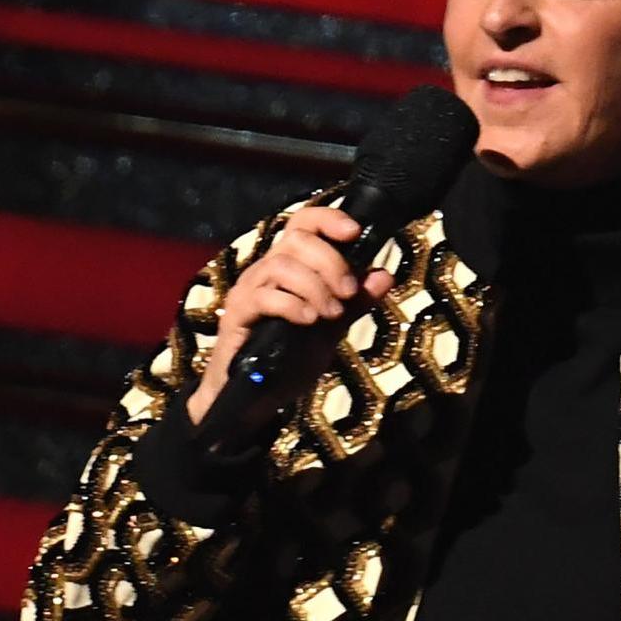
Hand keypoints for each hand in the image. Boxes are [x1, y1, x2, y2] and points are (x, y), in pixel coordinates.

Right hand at [187, 206, 395, 424]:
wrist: (255, 401)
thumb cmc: (289, 360)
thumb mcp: (331, 329)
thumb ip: (356, 303)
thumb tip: (385, 275)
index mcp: (288, 266)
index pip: (303, 223)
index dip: (328, 219)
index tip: (355, 231)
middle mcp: (264, 270)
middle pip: (296, 239)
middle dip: (331, 261)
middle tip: (348, 292)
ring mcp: (247, 291)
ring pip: (281, 265)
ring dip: (315, 286)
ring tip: (331, 313)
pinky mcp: (236, 315)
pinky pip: (264, 297)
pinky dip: (293, 305)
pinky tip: (310, 321)